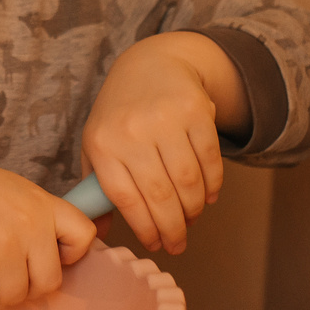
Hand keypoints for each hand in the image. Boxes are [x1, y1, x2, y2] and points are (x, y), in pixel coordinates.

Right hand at [0, 130, 97, 309]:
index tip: (48, 257)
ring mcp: (4, 246)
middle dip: (28, 288)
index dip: (70, 255)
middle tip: (6, 280)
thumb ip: (30, 217)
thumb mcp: (9, 190)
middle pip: (50, 281)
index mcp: (42, 204)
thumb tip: (40, 258)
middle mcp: (31, 226)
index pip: (84, 236)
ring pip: (16, 297)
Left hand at [81, 32, 242, 254]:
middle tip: (178, 244)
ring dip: (194, 210)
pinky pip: (210, 162)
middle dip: (173, 229)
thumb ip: (96, 187)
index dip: (145, 229)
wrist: (150, 64)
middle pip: (160, 197)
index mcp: (102, 144)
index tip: (155, 245)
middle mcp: (132, 131)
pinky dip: (212, 186)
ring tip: (191, 219)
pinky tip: (208, 197)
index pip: (125, 200)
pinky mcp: (195, 111)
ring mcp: (165, 119)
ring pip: (188, 183)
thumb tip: (101, 232)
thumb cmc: (120, 114)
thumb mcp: (97, 144)